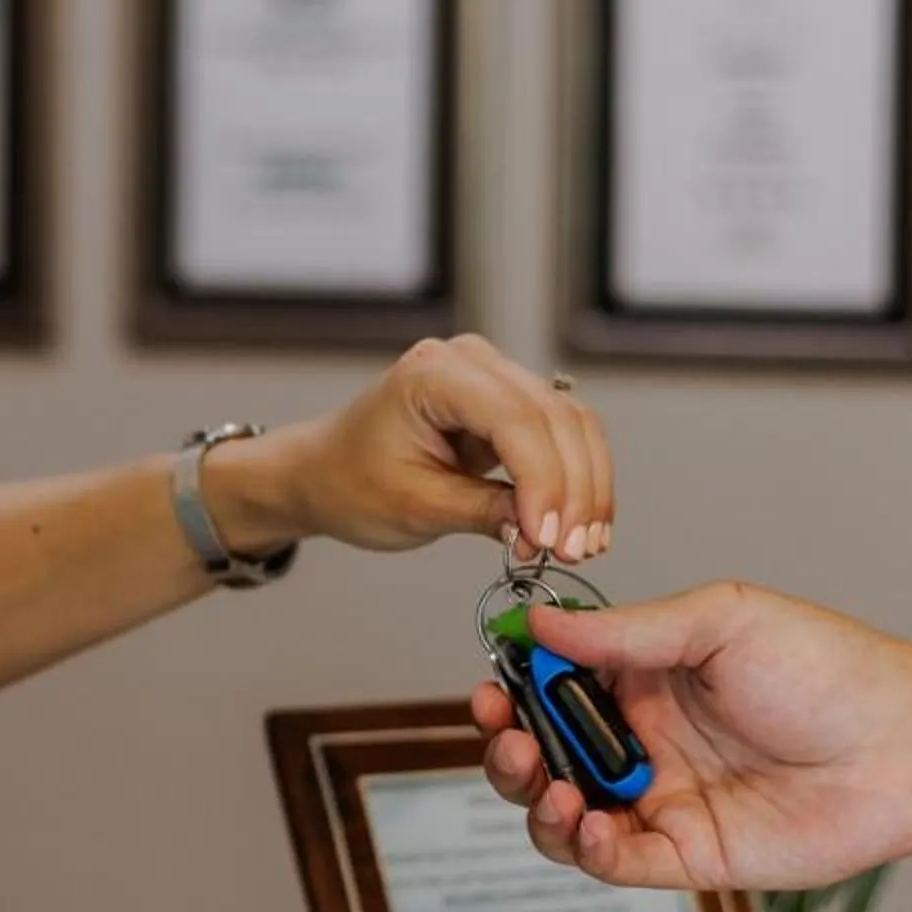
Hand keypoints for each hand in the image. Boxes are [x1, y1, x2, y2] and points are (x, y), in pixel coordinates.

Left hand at [209, 337, 613, 558]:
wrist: (326, 473)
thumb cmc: (351, 481)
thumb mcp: (415, 506)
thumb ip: (484, 511)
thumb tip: (543, 531)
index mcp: (434, 372)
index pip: (515, 418)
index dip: (544, 480)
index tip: (549, 538)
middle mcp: (472, 361)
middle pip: (556, 418)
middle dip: (573, 490)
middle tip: (574, 550)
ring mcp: (494, 377)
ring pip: (571, 425)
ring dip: (586, 488)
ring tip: (582, 545)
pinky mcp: (509, 404)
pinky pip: (562, 436)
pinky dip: (576, 481)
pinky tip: (578, 525)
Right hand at [471, 580, 911, 891]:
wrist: (903, 747)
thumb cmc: (829, 671)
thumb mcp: (720, 621)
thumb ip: (626, 633)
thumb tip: (540, 621)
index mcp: (649, 677)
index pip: (555, 684)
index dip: (514, 687)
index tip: (491, 686)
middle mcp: (649, 740)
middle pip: (548, 754)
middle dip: (511, 749)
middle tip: (510, 740)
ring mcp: (667, 799)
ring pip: (568, 813)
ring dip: (538, 802)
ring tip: (551, 788)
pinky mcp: (691, 855)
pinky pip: (617, 861)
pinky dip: (586, 848)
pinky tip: (590, 825)